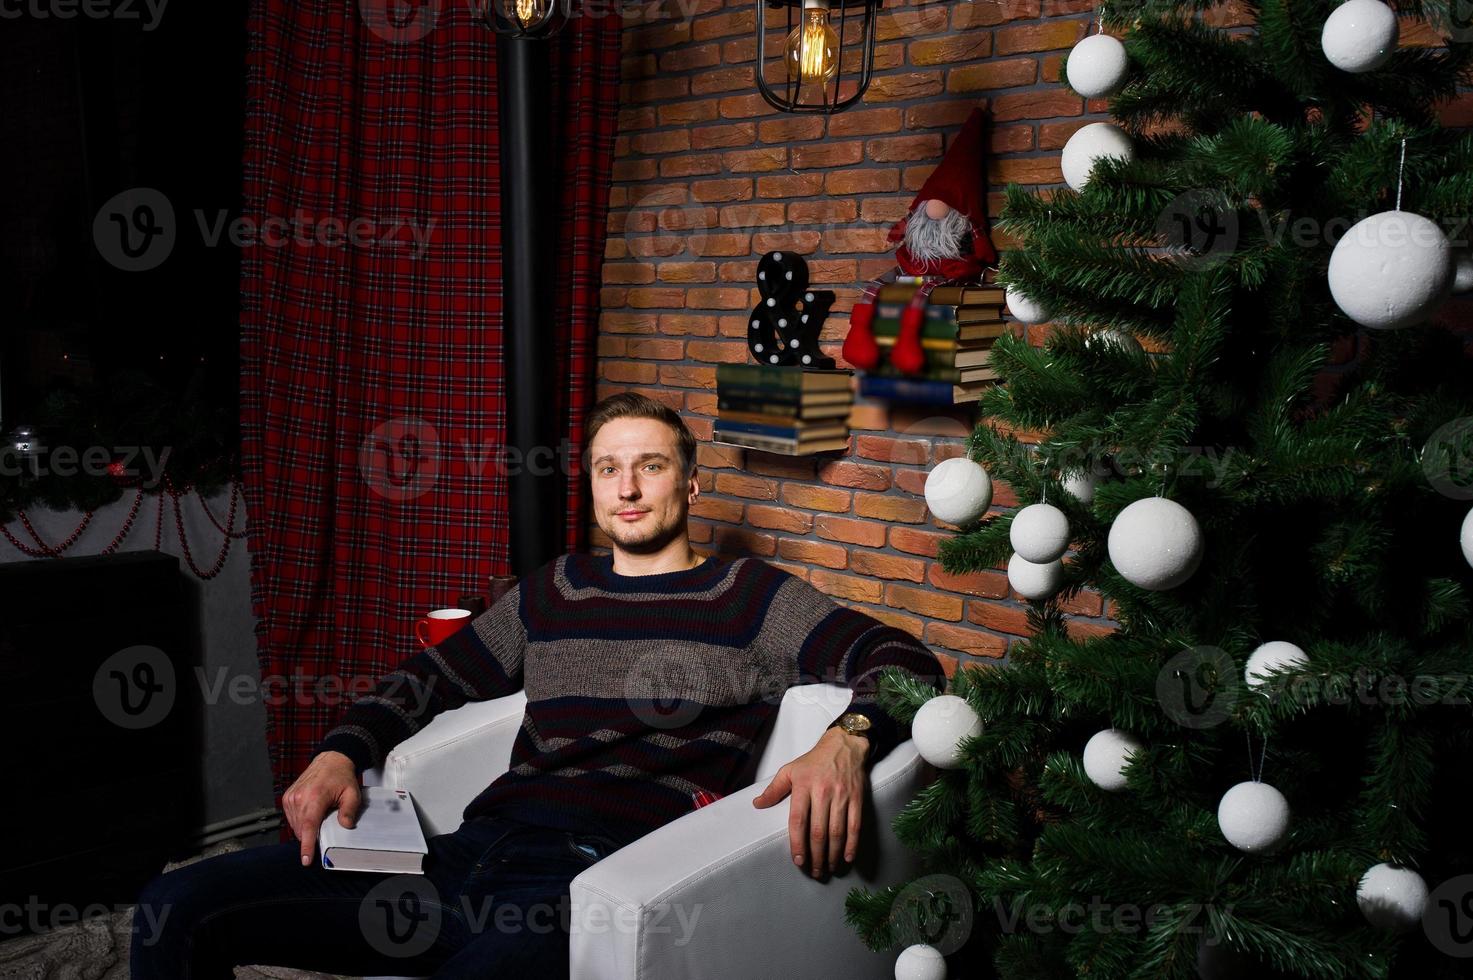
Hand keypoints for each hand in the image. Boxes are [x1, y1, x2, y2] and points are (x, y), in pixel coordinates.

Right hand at [282, 750, 360, 866]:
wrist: (330, 760)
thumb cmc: (340, 776)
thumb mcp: (352, 793)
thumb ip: (350, 811)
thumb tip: (345, 826)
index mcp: (315, 797)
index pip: (308, 827)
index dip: (306, 846)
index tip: (306, 859)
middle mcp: (299, 798)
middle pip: (302, 830)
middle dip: (312, 835)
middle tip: (325, 824)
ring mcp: (291, 798)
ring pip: (295, 826)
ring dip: (306, 828)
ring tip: (320, 814)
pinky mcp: (287, 798)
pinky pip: (292, 818)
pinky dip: (301, 821)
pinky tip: (312, 813)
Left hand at [751, 727, 867, 878]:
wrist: (844, 746)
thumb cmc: (814, 761)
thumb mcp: (790, 770)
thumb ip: (774, 789)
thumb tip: (757, 805)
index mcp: (803, 786)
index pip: (798, 820)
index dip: (798, 843)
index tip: (798, 861)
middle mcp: (822, 792)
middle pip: (818, 831)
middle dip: (815, 856)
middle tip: (814, 871)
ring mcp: (841, 796)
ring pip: (837, 832)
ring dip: (833, 855)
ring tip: (828, 868)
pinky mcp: (857, 799)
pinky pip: (855, 826)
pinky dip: (852, 844)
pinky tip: (847, 858)